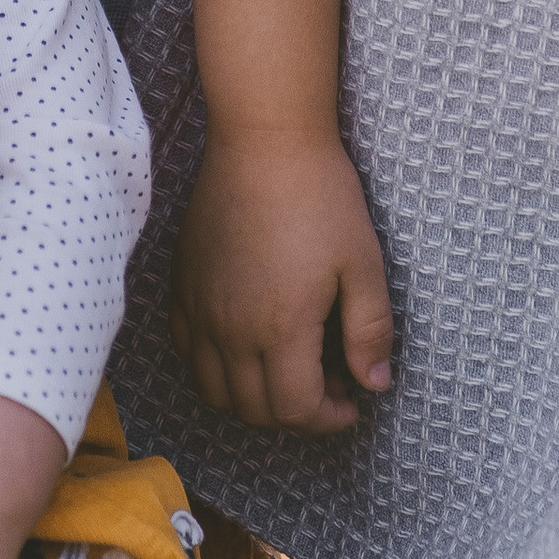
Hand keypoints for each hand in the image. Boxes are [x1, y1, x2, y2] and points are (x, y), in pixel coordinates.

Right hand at [171, 129, 393, 430]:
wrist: (264, 140)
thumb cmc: (321, 196)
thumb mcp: (363, 262)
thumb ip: (369, 330)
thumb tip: (375, 384)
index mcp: (280, 328)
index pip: (295, 410)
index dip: (328, 418)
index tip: (352, 401)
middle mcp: (231, 329)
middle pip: (254, 409)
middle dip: (295, 414)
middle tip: (328, 386)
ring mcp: (200, 308)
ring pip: (213, 389)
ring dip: (251, 399)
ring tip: (286, 372)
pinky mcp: (183, 285)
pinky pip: (187, 350)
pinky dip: (213, 367)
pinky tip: (243, 345)